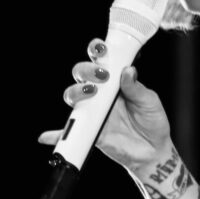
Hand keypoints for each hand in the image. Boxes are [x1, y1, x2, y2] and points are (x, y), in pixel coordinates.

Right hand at [37, 38, 172, 170]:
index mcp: (115, 83)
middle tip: (102, 75)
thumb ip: (136, 88)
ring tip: (90, 92)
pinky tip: (47, 136)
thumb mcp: (149, 102)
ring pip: (72, 96)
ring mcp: (92, 111)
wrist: (152, 150)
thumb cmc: (152, 121)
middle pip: (81, 75)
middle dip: (86, 70)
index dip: (97, 52)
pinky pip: (67, 132)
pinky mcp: (88, 131)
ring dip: (76, 91)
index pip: (102, 62)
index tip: (102, 49)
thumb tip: (128, 70)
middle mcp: (100, 94)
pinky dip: (54, 135)